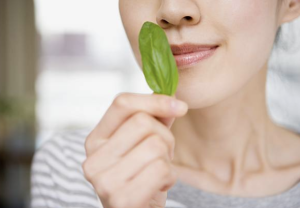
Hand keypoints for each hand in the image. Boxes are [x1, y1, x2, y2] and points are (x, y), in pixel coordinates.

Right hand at [82, 93, 187, 207]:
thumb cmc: (141, 175)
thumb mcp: (143, 143)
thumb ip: (155, 120)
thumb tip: (175, 99)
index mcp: (95, 140)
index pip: (122, 103)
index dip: (154, 100)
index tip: (180, 106)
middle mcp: (93, 159)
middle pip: (143, 122)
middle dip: (165, 136)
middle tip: (162, 154)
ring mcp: (104, 181)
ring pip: (156, 145)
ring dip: (167, 159)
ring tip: (158, 171)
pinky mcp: (122, 200)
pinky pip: (162, 169)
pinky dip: (170, 177)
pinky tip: (158, 186)